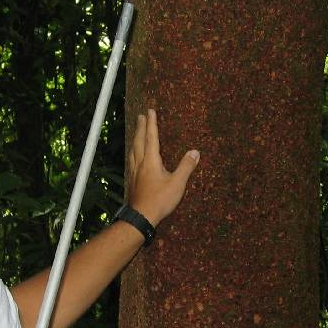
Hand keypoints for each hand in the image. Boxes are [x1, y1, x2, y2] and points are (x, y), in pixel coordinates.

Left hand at [128, 109, 199, 225]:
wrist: (141, 217)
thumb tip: (195, 152)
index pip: (151, 137)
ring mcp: (134, 172)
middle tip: (141, 116)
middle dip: (141, 127)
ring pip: (133, 150)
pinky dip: (133, 151)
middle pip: (139, 140)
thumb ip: (186, 166)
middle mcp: (140, 163)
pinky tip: (134, 156)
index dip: (151, 123)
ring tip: (136, 131)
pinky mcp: (132, 180)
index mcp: (151, 161)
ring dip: (135, 138)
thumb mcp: (177, 184)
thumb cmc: (159, 200)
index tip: (150, 111)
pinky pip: (131, 160)